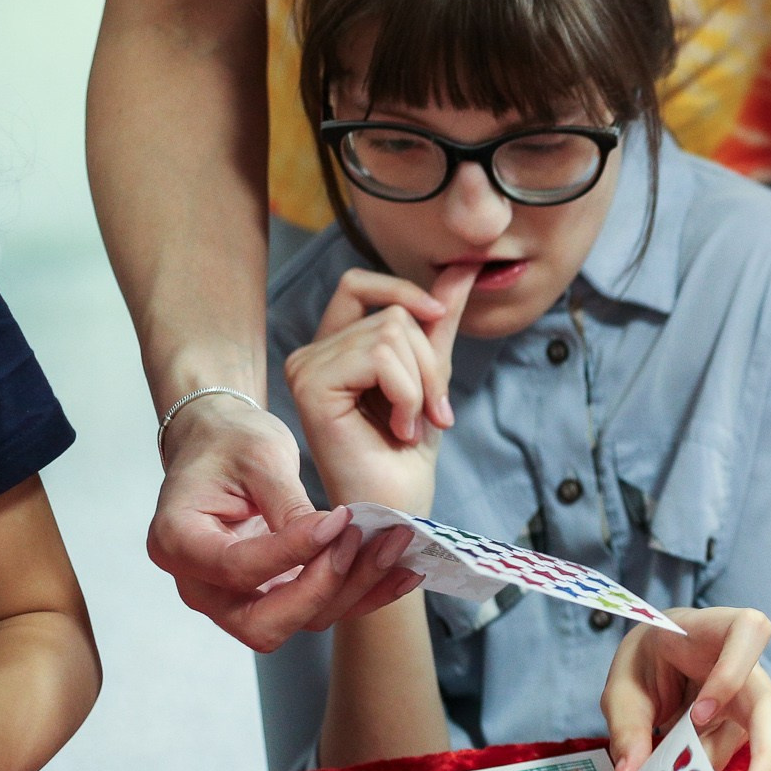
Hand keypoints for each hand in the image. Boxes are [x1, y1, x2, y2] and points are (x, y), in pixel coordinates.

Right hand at [149, 392, 417, 651]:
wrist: (221, 445)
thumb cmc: (229, 443)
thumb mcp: (258, 457)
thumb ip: (288, 502)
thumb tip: (330, 535)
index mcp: (178, 543)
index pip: (238, 568)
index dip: (293, 550)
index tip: (339, 519)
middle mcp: (201, 586)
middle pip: (265, 622)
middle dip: (325, 587)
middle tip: (366, 539)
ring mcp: (236, 599)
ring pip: (301, 622)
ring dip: (355, 588)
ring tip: (398, 544)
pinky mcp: (272, 596)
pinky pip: (320, 610)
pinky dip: (364, 594)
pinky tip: (403, 570)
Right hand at [282, 266, 473, 511]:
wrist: (399, 504)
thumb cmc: (410, 452)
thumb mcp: (432, 374)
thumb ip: (441, 320)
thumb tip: (464, 266)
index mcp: (333, 347)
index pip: (359, 284)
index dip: (403, 291)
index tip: (441, 314)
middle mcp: (311, 353)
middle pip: (393, 315)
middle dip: (430, 364)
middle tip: (433, 413)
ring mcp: (306, 367)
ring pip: (392, 333)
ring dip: (422, 385)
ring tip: (413, 425)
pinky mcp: (310, 385)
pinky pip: (379, 358)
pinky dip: (407, 394)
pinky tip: (399, 428)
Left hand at [601, 609, 770, 770]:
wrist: (660, 659)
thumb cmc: (647, 660)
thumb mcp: (623, 687)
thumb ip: (627, 729)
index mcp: (713, 632)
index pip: (747, 631)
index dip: (732, 672)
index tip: (699, 713)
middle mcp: (745, 668)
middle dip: (767, 753)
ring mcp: (749, 702)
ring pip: (764, 740)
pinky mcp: (743, 730)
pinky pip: (736, 759)